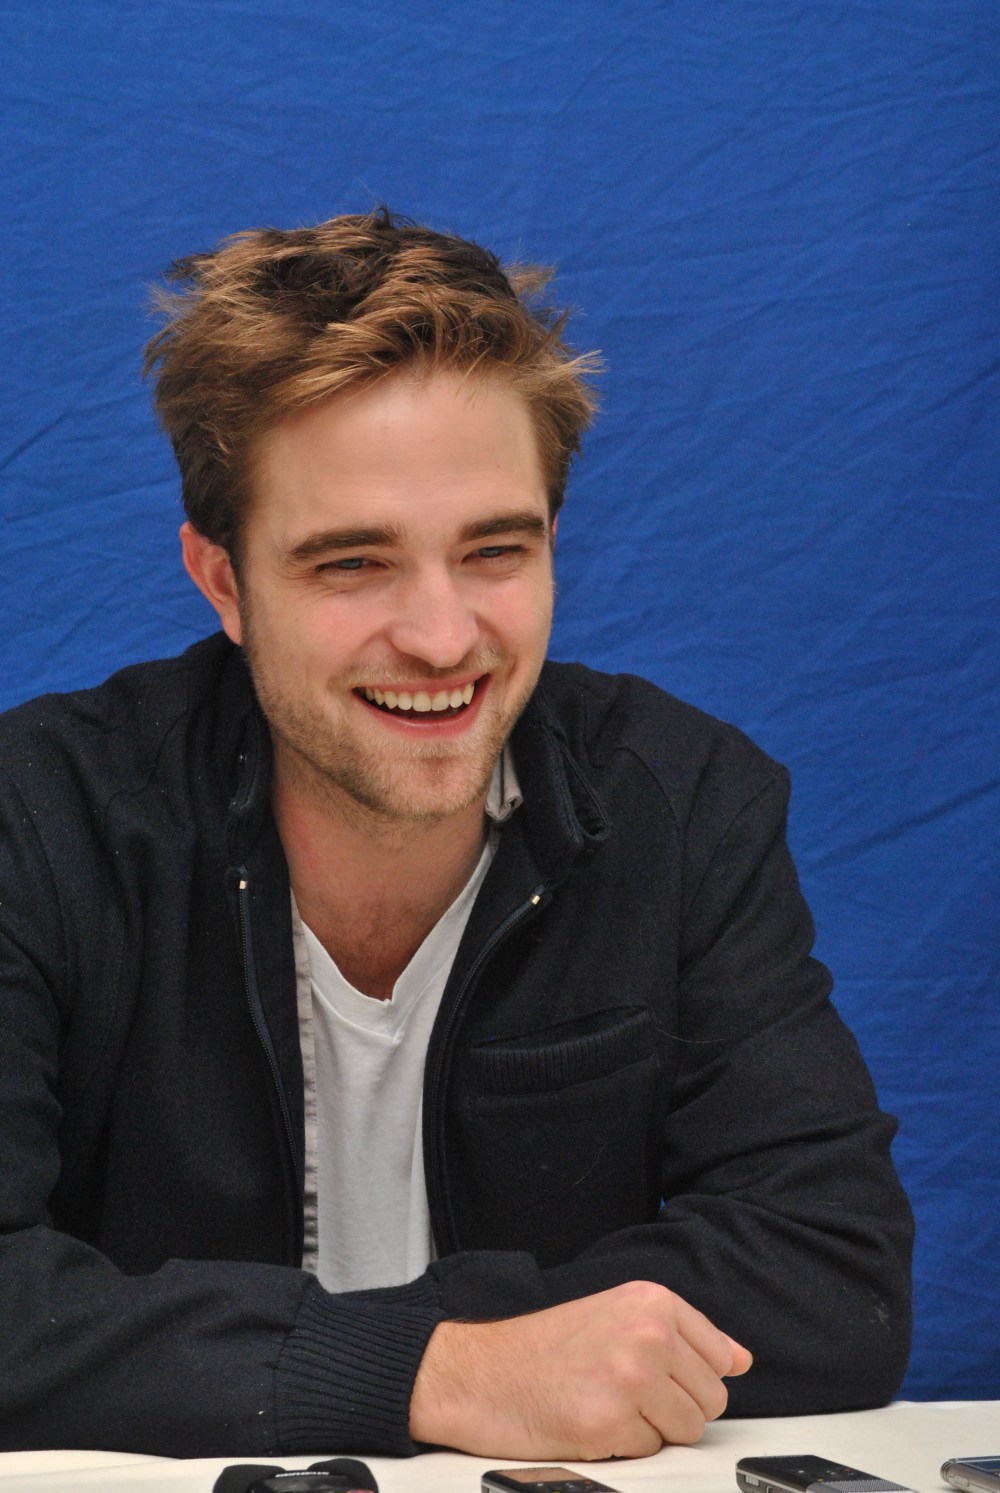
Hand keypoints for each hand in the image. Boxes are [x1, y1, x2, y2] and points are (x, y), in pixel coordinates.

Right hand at [409, 1279, 752, 1459]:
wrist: (483, 1371)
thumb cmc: (545, 1346)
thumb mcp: (617, 1313)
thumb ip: (684, 1334)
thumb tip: (740, 1359)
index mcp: (652, 1301)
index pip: (721, 1356)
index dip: (692, 1376)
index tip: (662, 1376)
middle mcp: (648, 1334)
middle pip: (711, 1399)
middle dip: (675, 1407)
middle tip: (626, 1393)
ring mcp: (632, 1379)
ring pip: (688, 1430)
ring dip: (655, 1429)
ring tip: (610, 1404)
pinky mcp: (613, 1423)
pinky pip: (653, 1451)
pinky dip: (626, 1445)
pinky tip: (593, 1420)